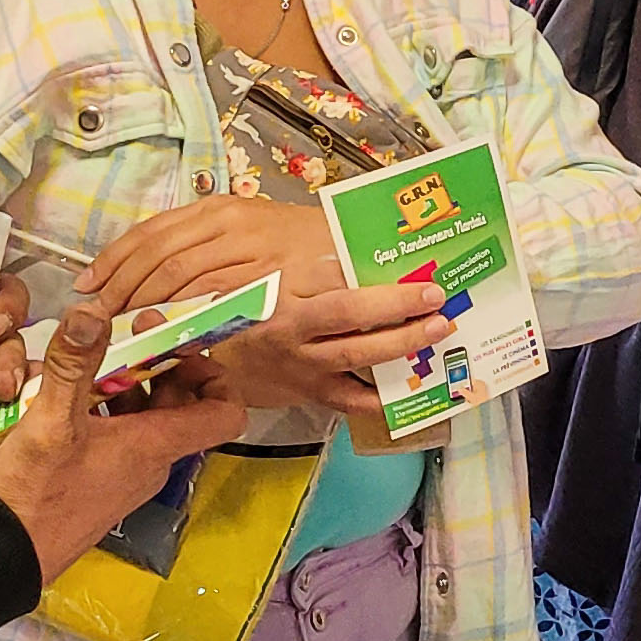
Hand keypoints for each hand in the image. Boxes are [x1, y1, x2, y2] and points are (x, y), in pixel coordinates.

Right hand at [0, 296, 251, 580]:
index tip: (183, 344)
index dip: (216, 375)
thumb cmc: (34, 494)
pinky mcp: (94, 481)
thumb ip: (72, 365)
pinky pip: (114, 435)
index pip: (224, 413)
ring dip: (125, 383)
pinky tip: (65, 393)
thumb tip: (91, 311)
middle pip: (179, 404)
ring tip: (90, 356)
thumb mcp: (49, 423)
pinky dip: (101, 408)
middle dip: (159, 363)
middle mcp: (149, 461)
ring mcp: (122, 474)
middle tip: (128, 329)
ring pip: (142, 417)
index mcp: (155, 445)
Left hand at [81, 196, 343, 312]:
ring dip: (145, 307)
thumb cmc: (308, 249)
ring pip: (180, 277)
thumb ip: (208, 249)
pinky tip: (164, 335)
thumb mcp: (253, 235)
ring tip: (120, 332)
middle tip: (95, 321)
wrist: (369, 252)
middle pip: (157, 256)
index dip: (112, 261)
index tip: (86, 288)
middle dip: (120, 290)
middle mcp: (232, 222)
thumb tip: (150, 277)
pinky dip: (183, 317)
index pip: (150, 233)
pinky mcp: (273, 278)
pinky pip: (215, 299)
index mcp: (221, 208)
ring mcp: (252, 250)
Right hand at [204, 281, 454, 416]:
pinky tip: (413, 386)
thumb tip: (357, 242)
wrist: (203, 358)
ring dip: (402, 342)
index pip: (331, 271)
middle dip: (397, 303)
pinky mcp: (307, 391)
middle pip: (349, 312)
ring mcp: (299, 361)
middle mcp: (289, 324)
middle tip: (435, 294)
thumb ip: (304, 257)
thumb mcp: (262, 268)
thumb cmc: (241, 305)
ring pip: (357, 354)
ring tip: (437, 328)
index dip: (370, 266)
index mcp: (278, 285)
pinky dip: (383, 397)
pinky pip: (350, 399)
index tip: (407, 260)